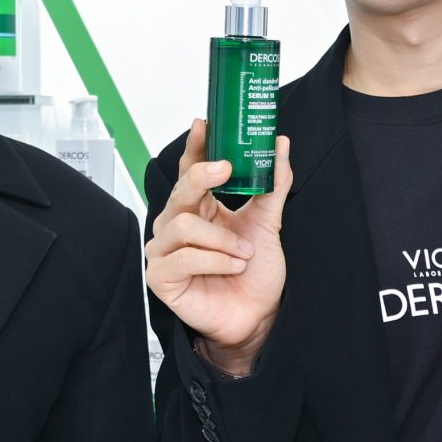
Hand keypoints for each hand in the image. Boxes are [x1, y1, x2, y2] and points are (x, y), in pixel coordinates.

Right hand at [146, 120, 292, 374]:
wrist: (256, 316)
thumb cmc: (254, 272)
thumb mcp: (268, 223)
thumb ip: (272, 184)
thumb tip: (280, 145)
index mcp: (198, 207)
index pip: (189, 169)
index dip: (195, 146)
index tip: (205, 124)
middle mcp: (176, 224)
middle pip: (180, 190)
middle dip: (202, 176)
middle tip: (226, 169)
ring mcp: (165, 251)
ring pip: (184, 225)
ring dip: (221, 238)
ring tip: (243, 253)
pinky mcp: (161, 278)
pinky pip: (183, 259)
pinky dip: (214, 261)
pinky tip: (232, 267)